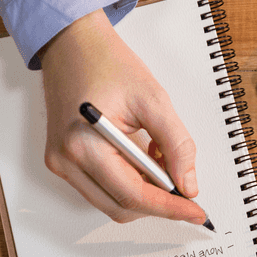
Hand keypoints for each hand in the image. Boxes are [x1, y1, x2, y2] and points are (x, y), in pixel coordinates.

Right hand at [38, 7, 206, 224]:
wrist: (72, 44)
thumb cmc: (105, 63)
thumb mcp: (154, 99)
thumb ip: (176, 145)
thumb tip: (187, 184)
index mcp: (84, 145)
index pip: (133, 196)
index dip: (169, 208)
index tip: (195, 212)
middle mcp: (65, 160)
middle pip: (121, 207)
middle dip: (157, 203)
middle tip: (185, 189)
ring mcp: (60, 163)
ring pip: (111, 202)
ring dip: (142, 193)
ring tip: (159, 162)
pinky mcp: (62, 161)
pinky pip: (100, 188)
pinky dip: (127, 183)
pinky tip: (141, 160)